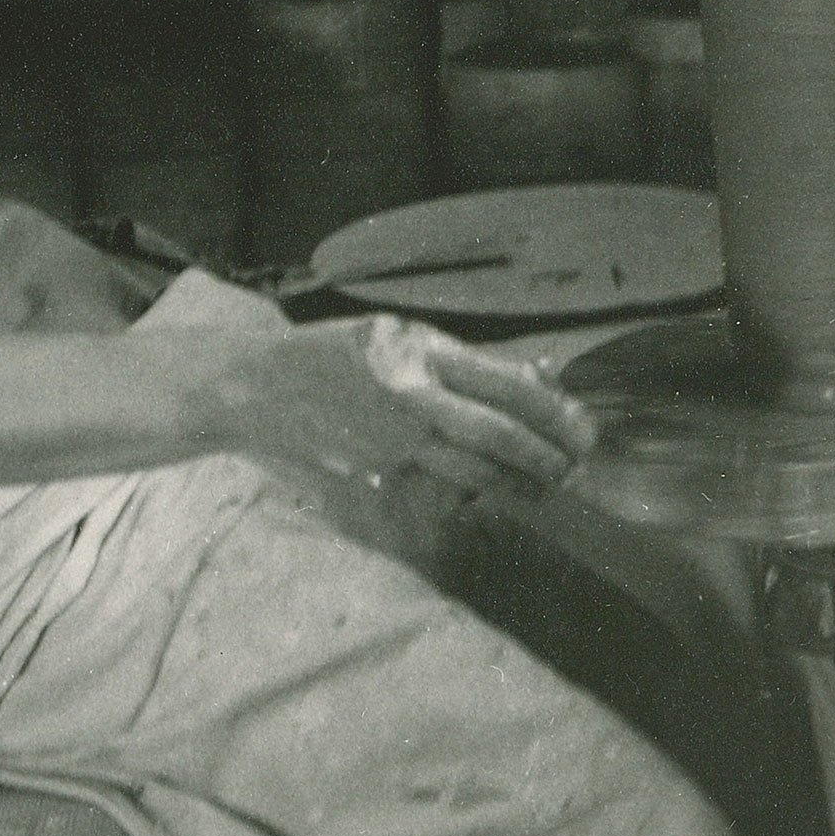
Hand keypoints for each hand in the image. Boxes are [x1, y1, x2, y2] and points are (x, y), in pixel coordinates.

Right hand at [210, 314, 595, 515]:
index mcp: (416, 353)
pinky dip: (460, 499)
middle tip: (572, 468)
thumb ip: (458, 358)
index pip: (504, 385)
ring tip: (540, 489)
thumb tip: (537, 377)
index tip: (582, 429)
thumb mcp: (393, 336)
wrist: (252, 388)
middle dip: (546, 457)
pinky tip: (473, 498)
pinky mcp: (371, 482)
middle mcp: (406, 398)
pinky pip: (432, 495)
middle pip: (497, 436)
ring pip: (472, 476)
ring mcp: (388, 446)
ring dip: (516, 487)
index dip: (552, 413)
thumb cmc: (329, 356)